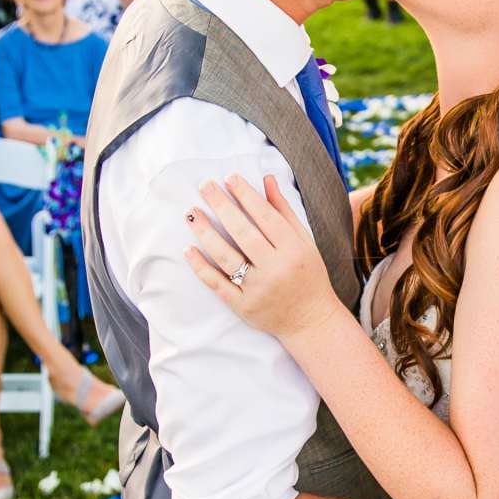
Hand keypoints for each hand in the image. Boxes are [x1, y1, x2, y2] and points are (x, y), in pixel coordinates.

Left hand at [184, 174, 339, 344]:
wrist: (310, 321)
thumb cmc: (309, 275)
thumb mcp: (304, 241)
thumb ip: (284, 211)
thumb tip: (266, 178)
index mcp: (293, 250)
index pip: (266, 217)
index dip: (246, 196)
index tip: (229, 178)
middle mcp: (276, 269)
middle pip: (243, 233)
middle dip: (222, 206)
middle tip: (205, 185)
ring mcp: (258, 289)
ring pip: (226, 256)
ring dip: (206, 233)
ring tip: (191, 213)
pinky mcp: (243, 306)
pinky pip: (217, 284)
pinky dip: (201, 267)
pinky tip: (188, 249)